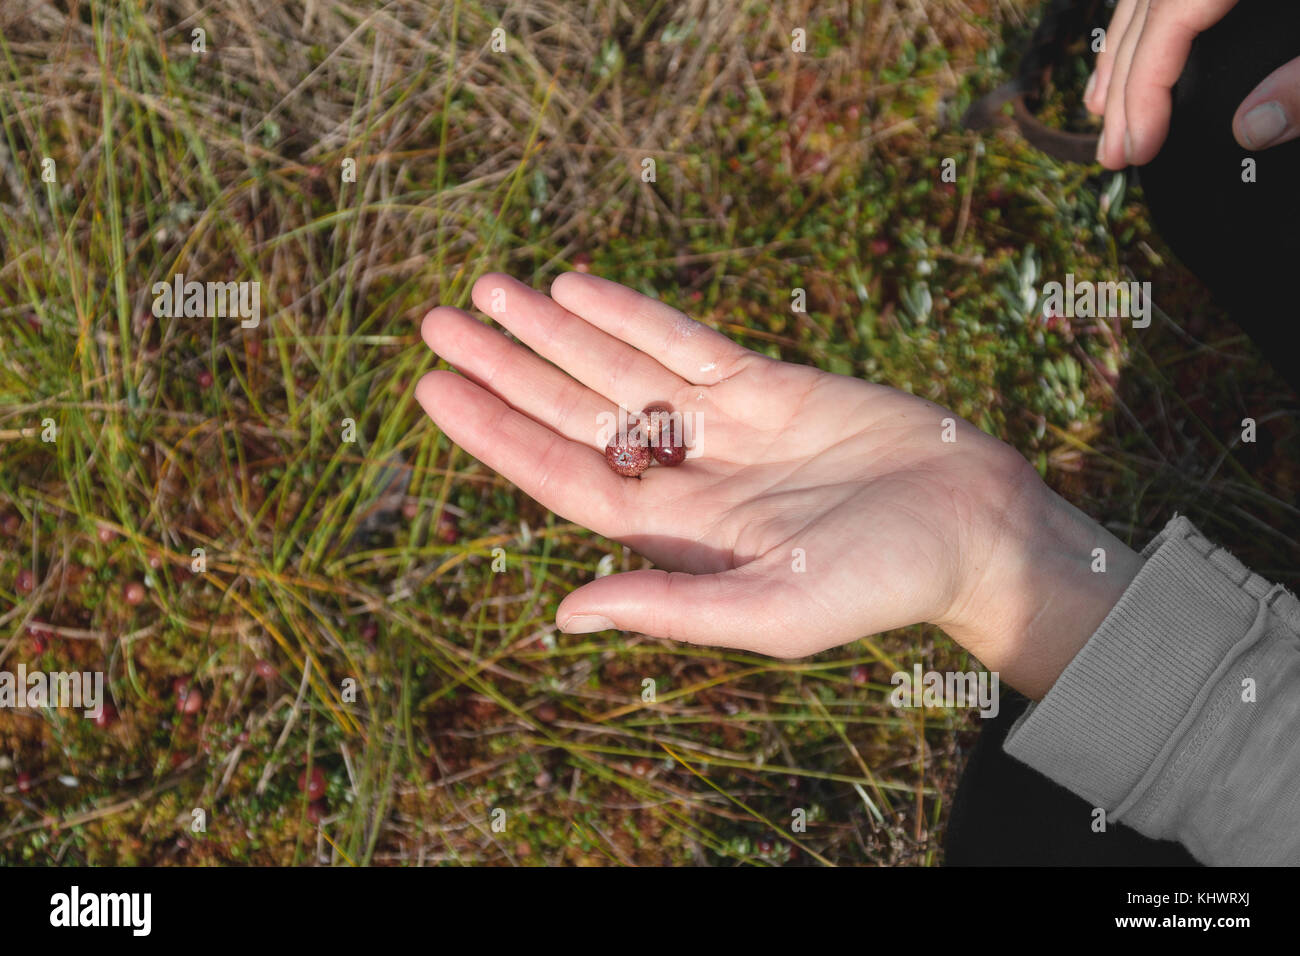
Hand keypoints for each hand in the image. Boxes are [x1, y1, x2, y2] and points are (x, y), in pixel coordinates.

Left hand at [415, 273, 1142, 696]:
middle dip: (507, 368)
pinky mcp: (770, 386)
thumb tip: (564, 613)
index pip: (562, 476)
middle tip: (435, 323)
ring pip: (619, 369)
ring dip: (555, 330)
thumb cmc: (883, 584)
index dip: (496, 433)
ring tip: (489, 289)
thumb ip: (670, 607)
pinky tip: (578, 287)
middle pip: (574, 414)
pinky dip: (633, 314)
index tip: (434, 390)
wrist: (975, 529)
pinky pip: (686, 344)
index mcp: (676, 537)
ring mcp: (725, 427)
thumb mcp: (775, 611)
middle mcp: (687, 477)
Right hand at [1087, 0, 1299, 166]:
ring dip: (1121, 58)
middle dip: (1124, 88)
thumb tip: (1252, 129)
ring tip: (1102, 114)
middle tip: (1114, 154)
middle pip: (1150, 13)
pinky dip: (1140, 28)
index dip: (1145, 88)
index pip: (1169, 16)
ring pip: (1145, 0)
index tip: (1138, 148)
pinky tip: (1126, 56)